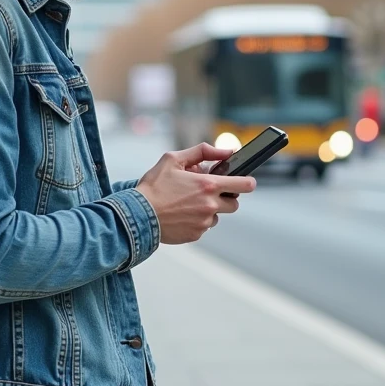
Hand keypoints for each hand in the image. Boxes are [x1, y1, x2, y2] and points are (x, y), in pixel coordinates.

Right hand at [136, 143, 256, 244]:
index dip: (248, 182)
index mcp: (208, 185)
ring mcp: (204, 222)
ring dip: (208, 210)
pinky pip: (204, 227)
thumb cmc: (153, 186)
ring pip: (217, 216)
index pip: (244, 185)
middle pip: (234, 204)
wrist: (137, 215)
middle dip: (225, 198)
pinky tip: (181, 214)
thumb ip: (203, 151)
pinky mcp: (196, 234)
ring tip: (188, 203)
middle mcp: (210, 205)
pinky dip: (196, 220)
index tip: (247, 182)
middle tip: (208, 192)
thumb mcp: (173, 159)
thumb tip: (226, 151)